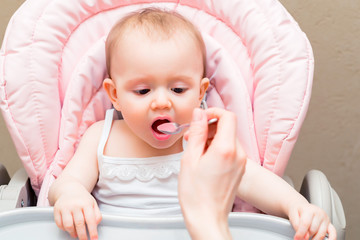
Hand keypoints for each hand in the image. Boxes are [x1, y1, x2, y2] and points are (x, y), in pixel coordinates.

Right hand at [53, 186, 101, 239]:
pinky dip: (64, 229)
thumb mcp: (92, 203)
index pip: (90, 219)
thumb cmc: (82, 198)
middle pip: (79, 223)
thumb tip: (96, 224)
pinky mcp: (56, 210)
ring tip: (76, 234)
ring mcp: (65, 207)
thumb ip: (96, 214)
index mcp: (86, 203)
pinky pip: (59, 224)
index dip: (92, 231)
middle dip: (82, 235)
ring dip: (72, 233)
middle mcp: (75, 205)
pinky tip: (68, 229)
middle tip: (85, 239)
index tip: (94, 238)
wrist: (69, 189)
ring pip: (68, 225)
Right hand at [178, 108, 246, 238]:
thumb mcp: (190, 158)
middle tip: (192, 136)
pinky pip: (230, 150)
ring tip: (196, 150)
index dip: (213, 112)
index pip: (228, 116)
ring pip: (228, 138)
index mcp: (226, 149)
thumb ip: (197, 132)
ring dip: (212, 138)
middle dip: (209, 127)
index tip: (201, 117)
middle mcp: (239, 154)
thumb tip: (199, 114)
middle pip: (228, 127)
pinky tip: (204, 158)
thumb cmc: (196, 195)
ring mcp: (241, 163)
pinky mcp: (239, 170)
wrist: (207, 219)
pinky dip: (217, 148)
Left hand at [289, 203, 336, 239]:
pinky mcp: (330, 224)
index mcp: (309, 209)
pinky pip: (333, 233)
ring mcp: (325, 219)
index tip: (297, 238)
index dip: (300, 233)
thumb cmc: (298, 211)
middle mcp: (319, 213)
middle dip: (306, 235)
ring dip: (314, 238)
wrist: (302, 206)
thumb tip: (304, 236)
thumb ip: (297, 225)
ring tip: (309, 237)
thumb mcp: (293, 215)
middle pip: (313, 229)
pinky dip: (331, 239)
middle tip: (301, 236)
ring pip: (321, 233)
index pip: (305, 224)